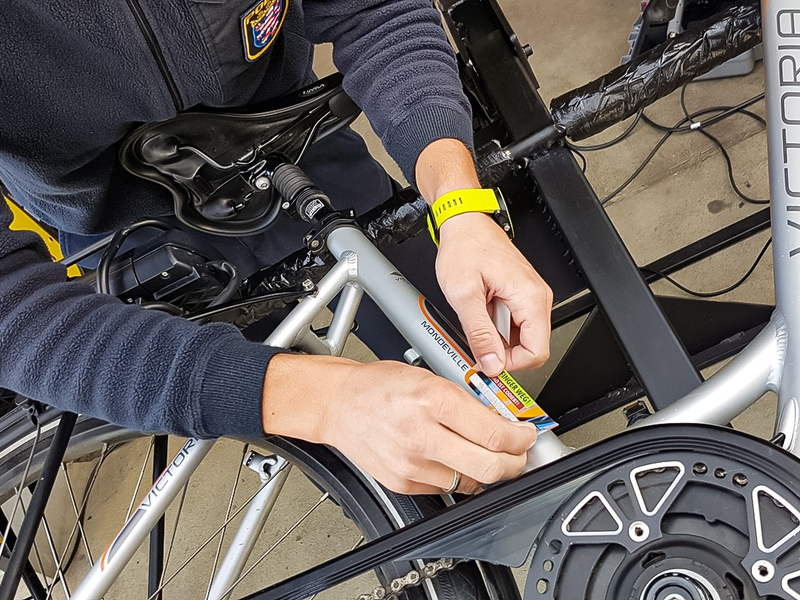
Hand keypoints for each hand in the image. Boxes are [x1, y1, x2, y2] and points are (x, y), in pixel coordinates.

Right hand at [263, 354, 537, 493]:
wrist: (337, 404)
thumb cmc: (378, 386)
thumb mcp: (430, 377)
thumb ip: (467, 402)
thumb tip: (503, 423)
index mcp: (433, 400)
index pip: (496, 434)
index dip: (522, 439)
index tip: (527, 436)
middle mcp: (423, 435)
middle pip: (491, 467)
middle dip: (515, 464)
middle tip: (519, 455)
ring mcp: (412, 464)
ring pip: (472, 483)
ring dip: (488, 472)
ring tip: (486, 456)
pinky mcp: (404, 483)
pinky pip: (446, 489)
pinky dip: (459, 477)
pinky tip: (454, 460)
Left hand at [436, 213, 552, 374]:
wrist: (465, 223)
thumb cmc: (465, 248)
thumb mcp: (464, 294)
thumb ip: (479, 333)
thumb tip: (491, 363)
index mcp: (529, 297)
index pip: (537, 351)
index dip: (511, 363)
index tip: (488, 360)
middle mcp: (537, 297)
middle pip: (532, 347)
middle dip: (504, 352)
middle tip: (478, 343)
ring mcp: (531, 296)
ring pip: (523, 337)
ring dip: (499, 338)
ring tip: (477, 319)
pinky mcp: (521, 295)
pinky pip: (516, 324)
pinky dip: (498, 327)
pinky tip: (482, 313)